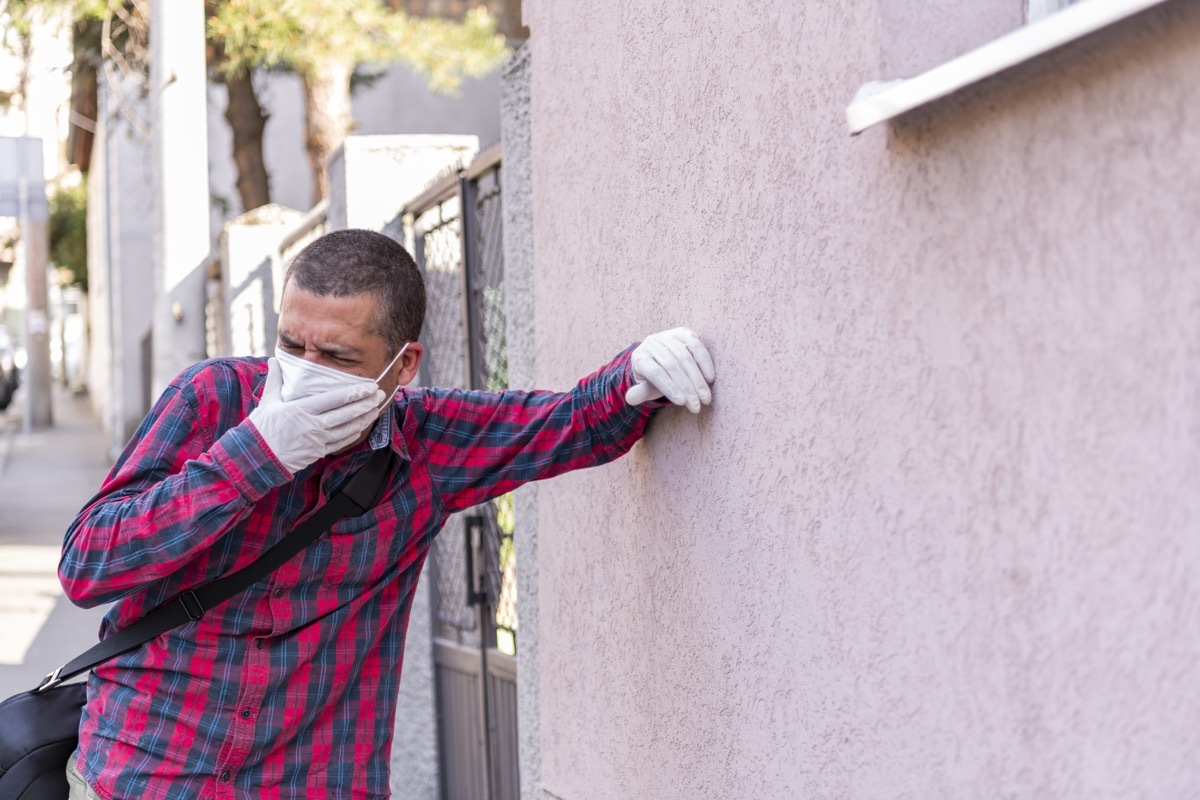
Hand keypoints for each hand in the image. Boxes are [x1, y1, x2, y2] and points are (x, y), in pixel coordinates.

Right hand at [248, 358, 384, 473]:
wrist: (255, 458)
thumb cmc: (261, 428)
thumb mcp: (267, 401)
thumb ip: (275, 379)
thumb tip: (275, 359)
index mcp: (301, 409)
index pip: (335, 399)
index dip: (355, 392)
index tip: (369, 386)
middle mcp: (312, 425)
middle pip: (346, 413)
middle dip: (366, 404)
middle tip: (380, 395)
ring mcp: (317, 441)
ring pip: (347, 428)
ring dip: (364, 419)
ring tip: (376, 409)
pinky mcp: (318, 452)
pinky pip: (341, 442)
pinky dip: (353, 433)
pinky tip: (362, 426)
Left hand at [625, 328, 714, 413]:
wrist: (660, 356)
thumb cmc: (654, 377)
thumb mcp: (646, 386)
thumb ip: (641, 392)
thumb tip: (630, 399)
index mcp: (640, 357)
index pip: (655, 372)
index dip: (669, 387)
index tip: (682, 402)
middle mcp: (652, 343)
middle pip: (671, 366)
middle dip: (687, 388)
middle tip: (697, 406)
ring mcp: (668, 336)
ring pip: (685, 357)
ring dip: (698, 379)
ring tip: (705, 397)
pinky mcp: (683, 332)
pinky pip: (696, 346)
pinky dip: (704, 362)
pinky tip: (710, 378)